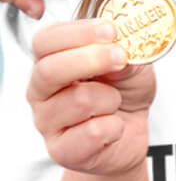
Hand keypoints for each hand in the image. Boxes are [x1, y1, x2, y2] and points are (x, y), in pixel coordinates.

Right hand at [28, 20, 154, 177]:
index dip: (78, 32)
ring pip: (79, 100)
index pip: (46, 40)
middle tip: (120, 58)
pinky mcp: (60, 150)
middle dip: (92, 60)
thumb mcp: (131, 62)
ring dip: (111, 98)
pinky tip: (113, 126)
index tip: (111, 30)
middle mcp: (40, 90)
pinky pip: (93, 132)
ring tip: (115, 102)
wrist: (131, 132)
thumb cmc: (123, 91)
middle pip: (50, 70)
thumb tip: (118, 47)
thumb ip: (123, 50)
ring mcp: (46, 122)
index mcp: (50, 60)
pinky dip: (114, 127)